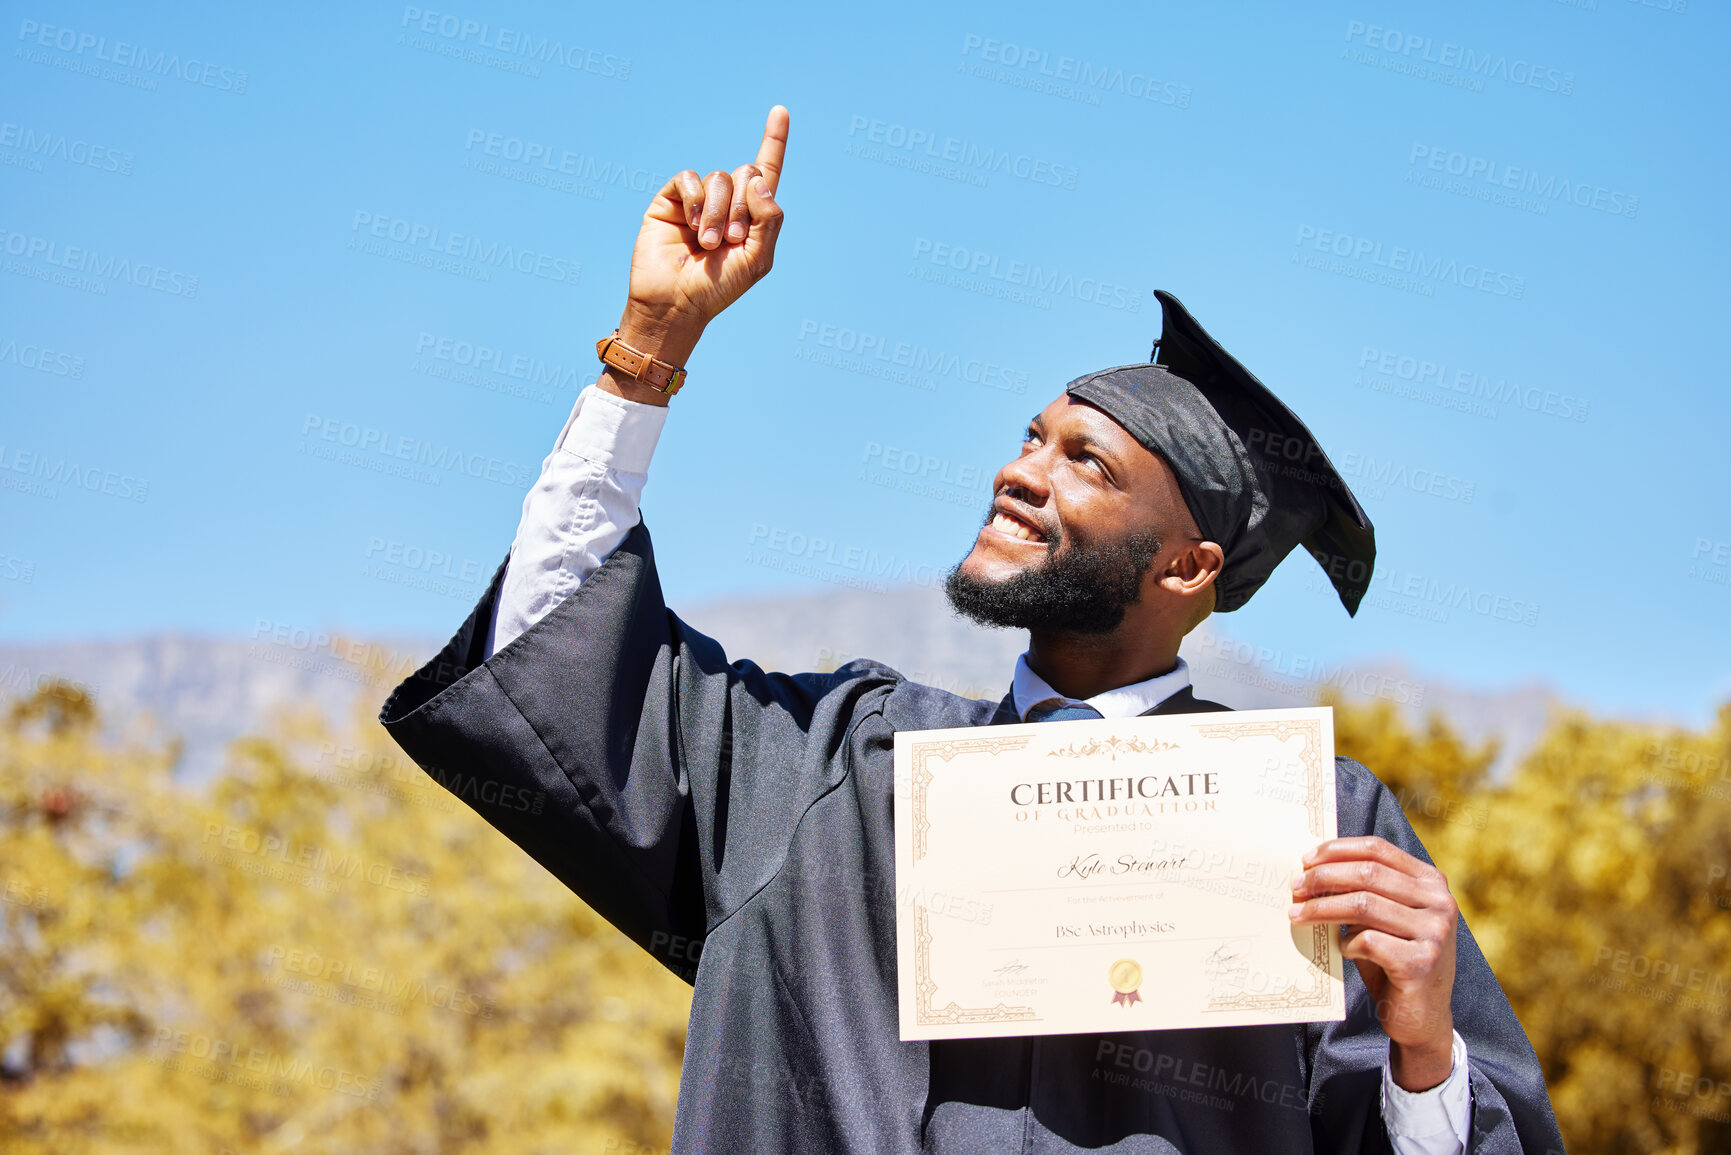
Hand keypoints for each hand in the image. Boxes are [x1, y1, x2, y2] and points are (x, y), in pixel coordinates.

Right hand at [613, 105, 787, 368]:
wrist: (675, 303)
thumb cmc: (718, 288)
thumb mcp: (757, 260)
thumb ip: (769, 220)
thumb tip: (757, 180)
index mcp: (752, 216)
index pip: (766, 172)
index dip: (774, 141)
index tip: (780, 111)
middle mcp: (727, 203)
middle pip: (746, 173)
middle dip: (743, 206)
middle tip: (731, 240)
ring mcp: (698, 200)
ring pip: (719, 178)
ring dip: (717, 212)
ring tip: (708, 243)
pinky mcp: (672, 199)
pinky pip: (689, 178)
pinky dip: (695, 200)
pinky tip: (691, 226)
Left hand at [1289, 836, 1458, 1090]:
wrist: (1422, 1018)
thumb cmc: (1394, 962)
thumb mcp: (1384, 920)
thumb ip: (1363, 893)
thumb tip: (1311, 871)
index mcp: (1431, 883)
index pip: (1378, 849)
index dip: (1338, 850)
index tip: (1306, 859)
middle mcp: (1439, 903)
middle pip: (1367, 874)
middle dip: (1323, 878)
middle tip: (1294, 887)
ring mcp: (1434, 933)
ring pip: (1363, 905)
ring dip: (1322, 909)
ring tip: (1296, 914)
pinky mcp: (1421, 963)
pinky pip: (1368, 941)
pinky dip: (1347, 943)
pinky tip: (1342, 949)